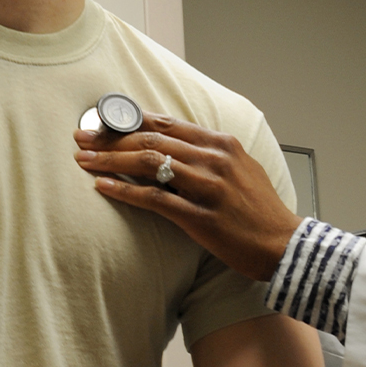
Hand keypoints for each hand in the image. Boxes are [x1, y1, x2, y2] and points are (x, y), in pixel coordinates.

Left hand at [74, 114, 302, 280]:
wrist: (283, 245)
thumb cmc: (260, 210)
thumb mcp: (240, 168)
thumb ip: (209, 153)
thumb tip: (171, 144)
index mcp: (222, 143)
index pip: (167, 123)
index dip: (130, 121)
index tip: (102, 123)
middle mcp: (215, 159)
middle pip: (152, 139)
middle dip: (111, 137)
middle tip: (82, 139)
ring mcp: (208, 187)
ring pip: (149, 163)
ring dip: (111, 161)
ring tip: (84, 161)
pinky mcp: (201, 217)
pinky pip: (155, 199)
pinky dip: (125, 191)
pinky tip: (103, 188)